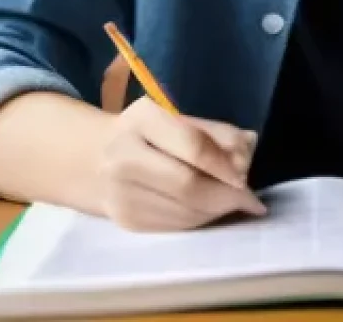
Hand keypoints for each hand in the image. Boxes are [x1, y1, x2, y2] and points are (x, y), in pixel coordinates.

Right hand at [95, 95, 266, 230]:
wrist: (91, 158)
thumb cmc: (144, 132)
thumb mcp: (174, 117)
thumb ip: (213, 131)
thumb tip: (249, 145)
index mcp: (142, 120)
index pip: (192, 145)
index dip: (225, 165)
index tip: (248, 177)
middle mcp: (125, 157)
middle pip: (189, 185)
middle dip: (226, 196)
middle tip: (250, 200)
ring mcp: (122, 193)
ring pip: (185, 212)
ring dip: (217, 210)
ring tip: (235, 203)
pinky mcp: (126, 221)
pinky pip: (175, 226)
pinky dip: (200, 220)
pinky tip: (211, 210)